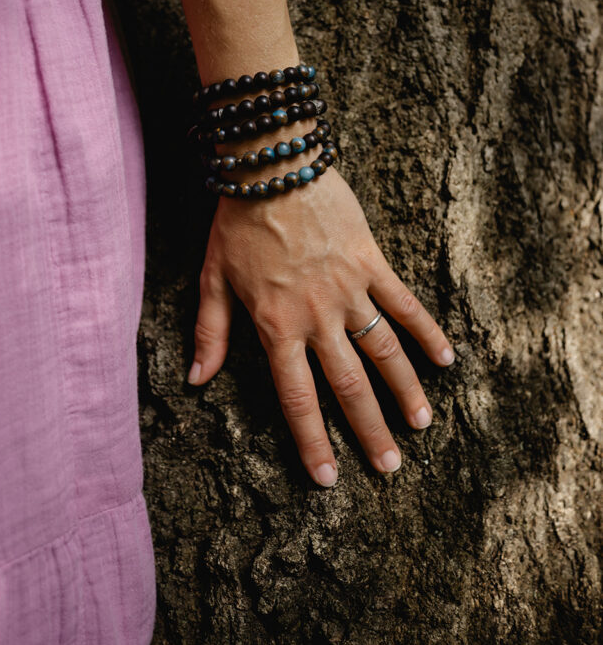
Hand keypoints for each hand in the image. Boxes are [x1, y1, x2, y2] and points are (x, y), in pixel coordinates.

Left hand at [187, 168, 453, 484]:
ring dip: (404, 390)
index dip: (313, 441)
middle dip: (369, 430)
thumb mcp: (212, 279)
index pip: (297, 398)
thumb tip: (196, 380)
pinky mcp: (371, 263)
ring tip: (421, 424)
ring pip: (382, 350)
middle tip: (391, 467)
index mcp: (276, 326)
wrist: (272, 165)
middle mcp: (317, 316)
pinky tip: (447, 358)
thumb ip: (209, 333)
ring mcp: (348, 290)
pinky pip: (403, 303)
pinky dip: (426, 331)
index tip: (329, 478)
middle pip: (348, 385)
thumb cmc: (238, 223)